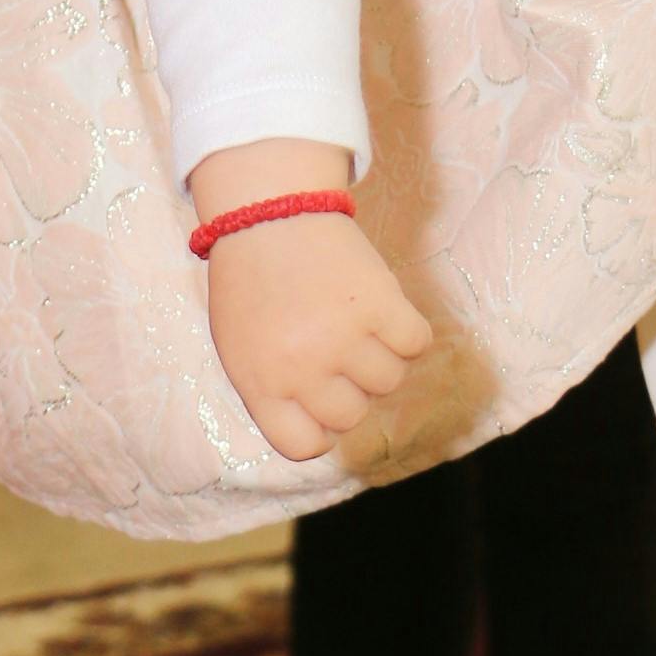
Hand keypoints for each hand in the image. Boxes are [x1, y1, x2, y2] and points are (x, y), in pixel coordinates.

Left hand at [192, 140, 432, 460]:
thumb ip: (273, 393)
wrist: (268, 210)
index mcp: (261, 384)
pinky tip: (379, 307)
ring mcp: (343, 337)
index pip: (304, 445)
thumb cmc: (252, 282)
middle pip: (352, 415)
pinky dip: (405, 329)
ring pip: (389, 380)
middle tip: (334, 347)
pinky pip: (416, 344)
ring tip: (353, 320)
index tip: (318, 400)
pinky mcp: (380, 303)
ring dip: (379, 354)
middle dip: (348, 386)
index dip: (318, 426)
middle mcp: (303, 368)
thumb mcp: (239, 347)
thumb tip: (321, 429)